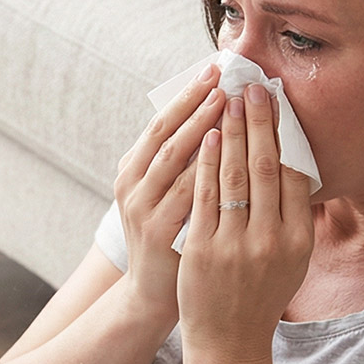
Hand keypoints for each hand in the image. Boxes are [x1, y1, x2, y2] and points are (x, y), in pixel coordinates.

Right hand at [114, 63, 230, 318]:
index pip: (160, 123)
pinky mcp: (159, 231)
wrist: (155, 294)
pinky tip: (232, 149)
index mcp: (131, 172)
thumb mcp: (166, 196)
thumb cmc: (172, 239)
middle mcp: (131, 186)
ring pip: (176, 157)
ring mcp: (143, 208)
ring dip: (204, 126)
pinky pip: (190, 191)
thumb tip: (216, 118)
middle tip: (224, 75)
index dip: (186, 95)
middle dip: (195, 102)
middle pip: (165, 133)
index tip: (213, 69)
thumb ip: (181, 164)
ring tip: (230, 102)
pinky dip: (210, 167)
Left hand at [177, 82, 315, 363]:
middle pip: (266, 168)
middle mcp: (272, 241)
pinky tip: (207, 137)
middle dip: (259, 123)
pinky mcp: (204, 250)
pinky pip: (205, 197)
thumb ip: (292, 216)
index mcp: (299, 240)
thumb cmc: (260, 293)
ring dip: (231, 133)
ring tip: (228, 100)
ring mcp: (236, 246)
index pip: (293, 175)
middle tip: (254, 88)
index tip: (277, 104)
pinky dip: (207, 163)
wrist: (229, 338)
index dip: (284, 135)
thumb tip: (293, 163)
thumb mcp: (291, 259)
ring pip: (235, 177)